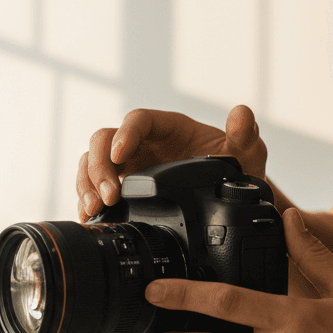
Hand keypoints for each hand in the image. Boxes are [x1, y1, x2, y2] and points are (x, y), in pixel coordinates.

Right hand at [76, 105, 267, 221]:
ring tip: (94, 209)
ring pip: (92, 163)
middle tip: (108, 195)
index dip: (125, 134)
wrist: (226, 200)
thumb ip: (245, 136)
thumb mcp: (245, 154)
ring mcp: (129, 166)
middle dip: (99, 166)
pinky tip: (91, 218)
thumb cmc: (233, 169)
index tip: (120, 155)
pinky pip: (94, 188)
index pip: (137, 120)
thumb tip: (242, 115)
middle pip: (103, 140)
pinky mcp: (121, 188)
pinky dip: (87, 201)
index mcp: (168, 127)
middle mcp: (142, 143)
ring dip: (87, 184)